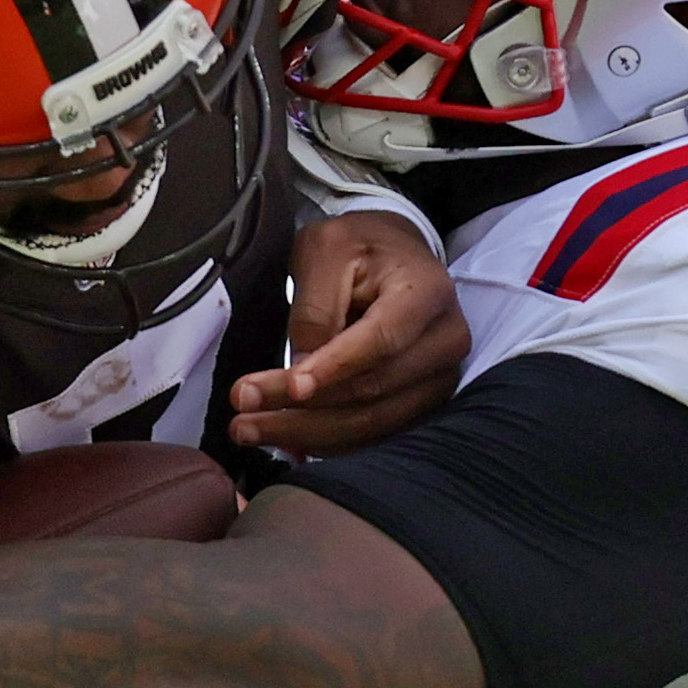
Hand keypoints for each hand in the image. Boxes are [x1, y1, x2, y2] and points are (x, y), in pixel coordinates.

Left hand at [228, 211, 467, 453]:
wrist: (395, 256)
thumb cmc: (359, 246)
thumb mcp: (326, 250)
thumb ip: (315, 307)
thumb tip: (300, 372)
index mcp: (428, 293)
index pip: (382, 340)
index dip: (334, 368)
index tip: (288, 386)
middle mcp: (445, 341)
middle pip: (374, 390)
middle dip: (304, 407)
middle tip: (242, 410)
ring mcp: (439, 378)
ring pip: (373, 422)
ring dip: (308, 433)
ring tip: (249, 428)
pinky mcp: (422, 403)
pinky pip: (374, 435)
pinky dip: (326, 441)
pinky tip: (283, 439)